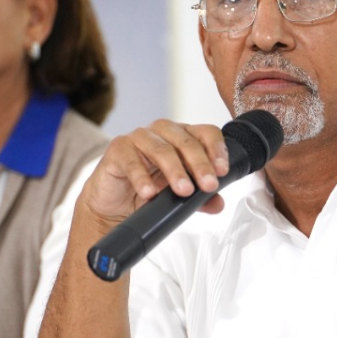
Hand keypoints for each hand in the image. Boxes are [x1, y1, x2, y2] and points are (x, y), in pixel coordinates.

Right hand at [80, 119, 232, 226]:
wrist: (114, 205)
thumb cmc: (149, 192)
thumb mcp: (178, 197)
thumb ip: (200, 199)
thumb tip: (218, 204)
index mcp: (183, 137)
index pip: (206, 133)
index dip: (216, 149)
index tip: (222, 171)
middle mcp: (163, 132)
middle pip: (186, 141)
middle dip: (200, 165)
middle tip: (208, 185)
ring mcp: (140, 137)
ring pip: (161, 149)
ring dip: (175, 171)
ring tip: (183, 191)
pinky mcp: (118, 148)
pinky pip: (132, 161)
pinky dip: (141, 178)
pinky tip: (149, 193)